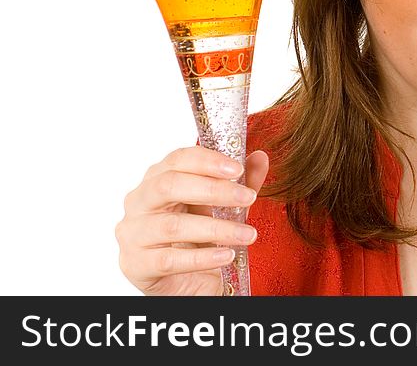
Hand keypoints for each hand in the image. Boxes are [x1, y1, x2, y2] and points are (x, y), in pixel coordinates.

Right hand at [115, 146, 269, 295]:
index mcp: (157, 179)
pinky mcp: (136, 265)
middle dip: (214, 190)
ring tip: (247, 235)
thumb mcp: (224, 207)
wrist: (186, 282)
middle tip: (248, 198)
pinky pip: (169, 259)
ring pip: (172, 226)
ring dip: (216, 229)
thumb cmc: (198, 237)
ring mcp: (133, 234)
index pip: (177, 159)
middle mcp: (139, 202)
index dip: (208, 161)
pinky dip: (202, 258)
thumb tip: (260, 158)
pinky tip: (226, 256)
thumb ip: (240, 183)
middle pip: (169, 185)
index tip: (237, 170)